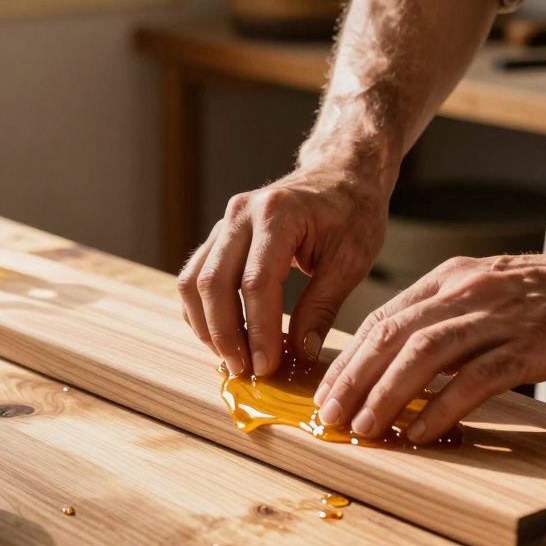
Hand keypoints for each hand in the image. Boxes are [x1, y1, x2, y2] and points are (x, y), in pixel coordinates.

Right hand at [178, 166, 387, 376]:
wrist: (339, 175)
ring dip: (207, 326)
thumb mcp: (351, 260)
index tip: (267, 366)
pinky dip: (201, 311)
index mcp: (278, 214)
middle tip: (245, 370)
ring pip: (193, 281)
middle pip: (214, 283)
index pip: (256, 282)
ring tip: (231, 358)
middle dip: (226, 335)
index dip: (258, 330)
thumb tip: (299, 352)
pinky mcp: (219, 236)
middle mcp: (241, 214)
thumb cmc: (352, 213)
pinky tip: (222, 337)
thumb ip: (322, 306)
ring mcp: (224, 223)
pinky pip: (194, 277)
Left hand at [313, 240, 545, 443]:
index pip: (383, 319)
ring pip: (424, 354)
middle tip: (327, 418)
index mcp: (452, 278)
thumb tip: (406, 364)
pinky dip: (441, 407)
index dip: (348, 360)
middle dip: (352, 380)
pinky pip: (475, 379)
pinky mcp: (533, 344)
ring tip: (362, 429)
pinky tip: (420, 432)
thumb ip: (450, 318)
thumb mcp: (491, 292)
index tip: (325, 393)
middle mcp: (467, 291)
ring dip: (385, 395)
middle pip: (391, 335)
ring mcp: (500, 316)